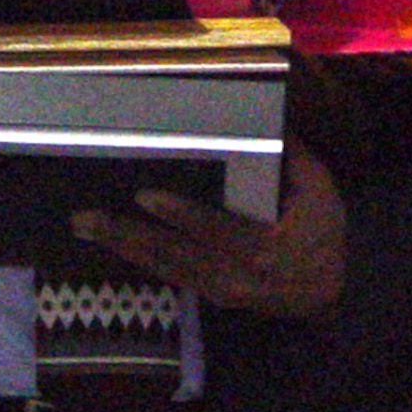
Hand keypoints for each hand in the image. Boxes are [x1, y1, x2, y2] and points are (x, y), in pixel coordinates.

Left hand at [70, 135, 346, 317]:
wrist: (327, 296)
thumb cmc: (324, 235)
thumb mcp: (320, 191)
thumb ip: (294, 157)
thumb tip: (271, 115)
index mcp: (264, 247)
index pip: (215, 229)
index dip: (180, 214)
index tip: (144, 196)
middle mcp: (236, 274)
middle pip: (174, 253)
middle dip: (127, 234)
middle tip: (86, 217)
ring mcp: (220, 290)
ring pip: (163, 267)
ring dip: (121, 246)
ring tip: (84, 226)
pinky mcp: (210, 295)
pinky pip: (168, 275)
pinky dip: (137, 258)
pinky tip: (111, 241)